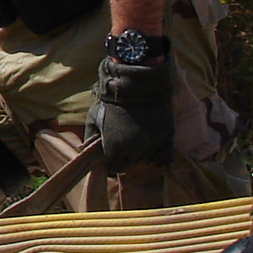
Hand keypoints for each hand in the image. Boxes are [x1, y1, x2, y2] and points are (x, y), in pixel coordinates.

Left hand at [87, 56, 174, 173]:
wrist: (138, 84)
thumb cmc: (112, 101)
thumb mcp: (93, 118)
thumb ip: (90, 139)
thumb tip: (86, 152)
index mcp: (116, 147)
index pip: (114, 168)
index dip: (112, 161)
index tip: (112, 154)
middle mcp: (136, 150)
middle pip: (130, 163)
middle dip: (126, 156)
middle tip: (125, 140)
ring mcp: (153, 144)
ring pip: (146, 159)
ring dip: (141, 152)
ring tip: (137, 136)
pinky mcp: (166, 136)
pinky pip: (163, 156)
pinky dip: (157, 154)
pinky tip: (151, 145)